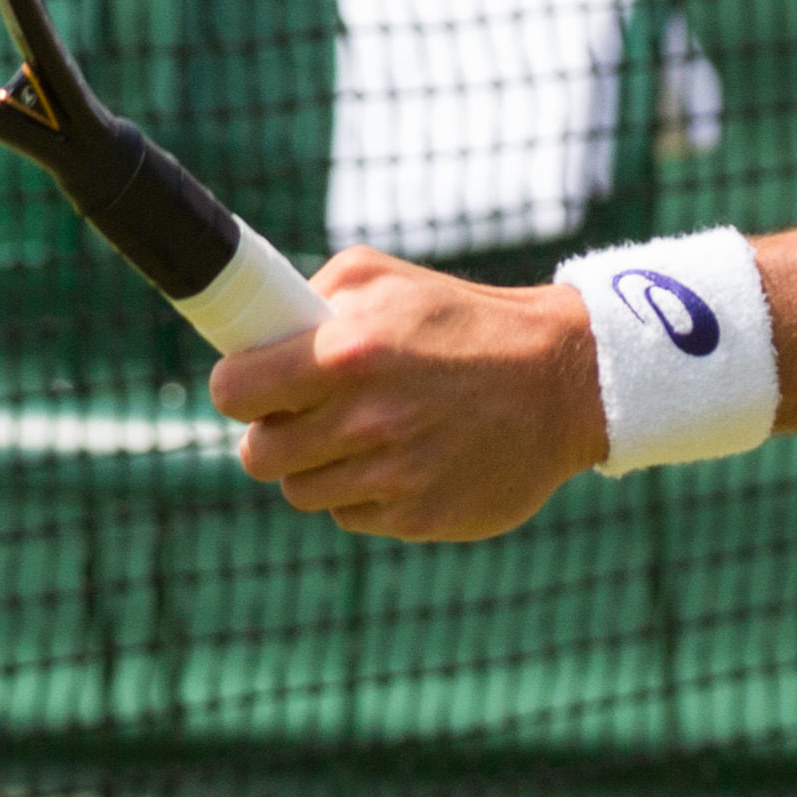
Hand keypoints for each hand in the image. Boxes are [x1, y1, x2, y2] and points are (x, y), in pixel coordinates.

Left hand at [211, 250, 605, 538]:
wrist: (563, 379)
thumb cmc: (464, 320)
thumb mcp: (384, 278)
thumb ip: (307, 298)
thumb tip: (254, 338)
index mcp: (347, 353)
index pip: (233, 392)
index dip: (239, 390)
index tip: (255, 387)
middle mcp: (366, 420)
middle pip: (258, 454)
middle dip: (274, 433)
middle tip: (306, 415)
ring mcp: (392, 476)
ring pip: (300, 491)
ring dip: (319, 466)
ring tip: (362, 435)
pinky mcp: (418, 518)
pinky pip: (350, 516)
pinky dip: (365, 493)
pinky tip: (402, 460)